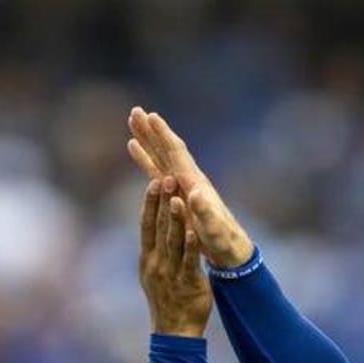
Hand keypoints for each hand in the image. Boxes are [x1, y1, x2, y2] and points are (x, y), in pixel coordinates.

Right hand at [128, 107, 254, 269]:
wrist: (229, 249)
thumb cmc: (222, 241)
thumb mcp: (214, 229)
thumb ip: (206, 212)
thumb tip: (195, 193)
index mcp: (195, 184)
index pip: (177, 154)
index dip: (164, 136)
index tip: (151, 117)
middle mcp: (189, 180)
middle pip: (167, 149)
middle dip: (152, 131)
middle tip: (135, 112)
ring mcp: (183, 187)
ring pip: (161, 157)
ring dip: (147, 140)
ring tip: (133, 123)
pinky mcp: (178, 195)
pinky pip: (159, 171)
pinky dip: (147, 160)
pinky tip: (138, 151)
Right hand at [139, 176, 210, 336]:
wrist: (174, 332)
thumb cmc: (167, 301)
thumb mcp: (154, 274)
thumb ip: (154, 251)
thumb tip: (153, 228)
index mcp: (148, 260)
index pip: (147, 226)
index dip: (150, 203)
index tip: (153, 179)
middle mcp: (157, 264)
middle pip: (159, 228)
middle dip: (162, 202)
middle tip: (166, 176)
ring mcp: (171, 274)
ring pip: (173, 242)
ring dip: (175, 219)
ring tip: (177, 197)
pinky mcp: (188, 284)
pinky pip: (189, 262)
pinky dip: (192, 246)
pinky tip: (195, 231)